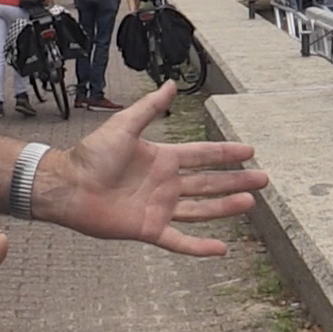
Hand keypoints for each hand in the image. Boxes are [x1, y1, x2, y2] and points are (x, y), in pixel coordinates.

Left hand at [37, 81, 267, 255]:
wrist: (69, 186)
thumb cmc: (92, 155)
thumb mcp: (124, 126)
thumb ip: (149, 108)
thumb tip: (170, 83)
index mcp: (162, 159)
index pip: (202, 155)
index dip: (226, 153)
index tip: (250, 151)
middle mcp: (165, 184)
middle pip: (208, 182)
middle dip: (236, 180)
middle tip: (264, 179)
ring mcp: (159, 208)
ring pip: (201, 209)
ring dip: (225, 207)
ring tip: (250, 203)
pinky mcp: (149, 229)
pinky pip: (180, 240)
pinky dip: (200, 246)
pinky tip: (222, 248)